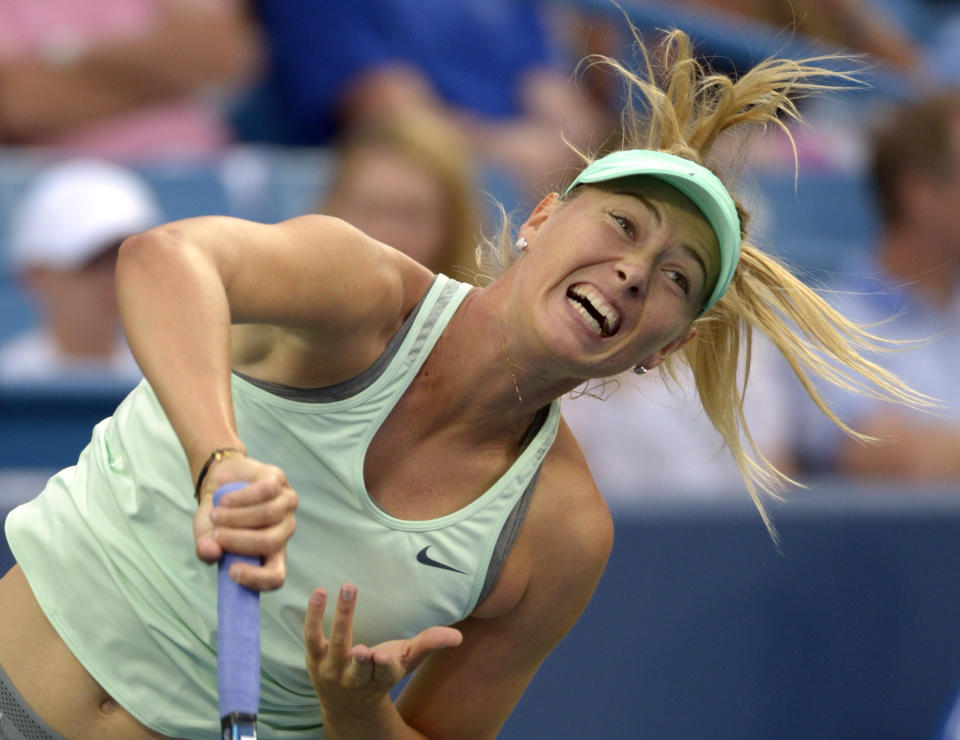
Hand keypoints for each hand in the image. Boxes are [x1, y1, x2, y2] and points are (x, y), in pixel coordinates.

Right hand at [193, 456, 297, 590]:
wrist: (219, 482)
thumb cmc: (218, 517)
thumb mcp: (206, 536)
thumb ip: (206, 548)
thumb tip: (211, 552)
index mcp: (271, 553)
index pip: (276, 576)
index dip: (258, 579)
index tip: (231, 571)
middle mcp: (283, 530)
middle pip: (270, 542)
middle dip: (239, 541)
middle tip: (216, 535)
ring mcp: (285, 504)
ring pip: (267, 515)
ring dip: (234, 517)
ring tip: (215, 515)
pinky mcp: (278, 480)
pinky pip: (265, 491)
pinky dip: (240, 497)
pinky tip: (225, 500)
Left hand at [304, 585, 461, 718]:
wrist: (347, 704)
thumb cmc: (381, 674)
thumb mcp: (406, 661)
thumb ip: (429, 644)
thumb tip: (457, 636)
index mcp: (382, 678)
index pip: (384, 673)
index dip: (383, 666)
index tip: (383, 658)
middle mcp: (355, 677)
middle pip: (359, 667)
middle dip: (361, 659)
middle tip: (361, 648)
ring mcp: (333, 668)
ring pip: (336, 644)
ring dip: (342, 618)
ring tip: (348, 588)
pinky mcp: (315, 658)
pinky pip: (313, 636)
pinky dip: (314, 615)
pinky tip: (319, 592)